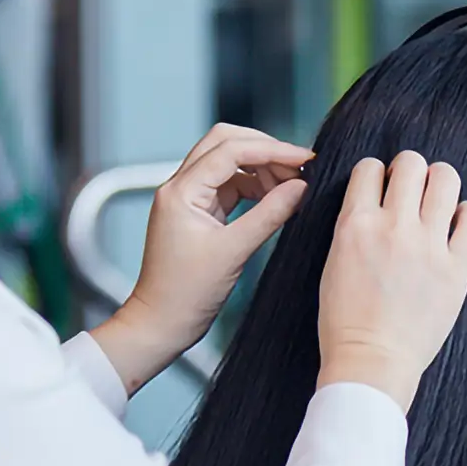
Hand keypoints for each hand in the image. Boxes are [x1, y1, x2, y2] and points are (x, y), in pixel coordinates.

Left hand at [90, 124, 312, 392]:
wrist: (162, 322)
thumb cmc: (186, 294)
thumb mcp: (234, 252)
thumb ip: (270, 215)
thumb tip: (300, 188)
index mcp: (181, 191)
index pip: (230, 150)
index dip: (271, 150)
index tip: (304, 160)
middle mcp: (180, 187)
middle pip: (225, 143)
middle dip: (264, 149)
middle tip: (298, 167)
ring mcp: (188, 199)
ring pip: (228, 163)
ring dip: (261, 168)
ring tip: (291, 186)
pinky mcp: (198, 213)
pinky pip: (229, 186)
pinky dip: (254, 186)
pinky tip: (275, 198)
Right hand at [314, 151, 466, 411]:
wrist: (371, 362)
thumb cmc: (346, 323)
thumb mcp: (333, 263)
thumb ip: (353, 227)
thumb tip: (372, 204)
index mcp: (355, 225)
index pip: (369, 168)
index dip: (376, 173)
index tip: (382, 186)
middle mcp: (393, 226)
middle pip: (411, 163)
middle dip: (411, 171)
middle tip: (412, 189)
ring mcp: (429, 245)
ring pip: (446, 179)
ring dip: (441, 183)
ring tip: (438, 201)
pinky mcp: (457, 267)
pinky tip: (458, 226)